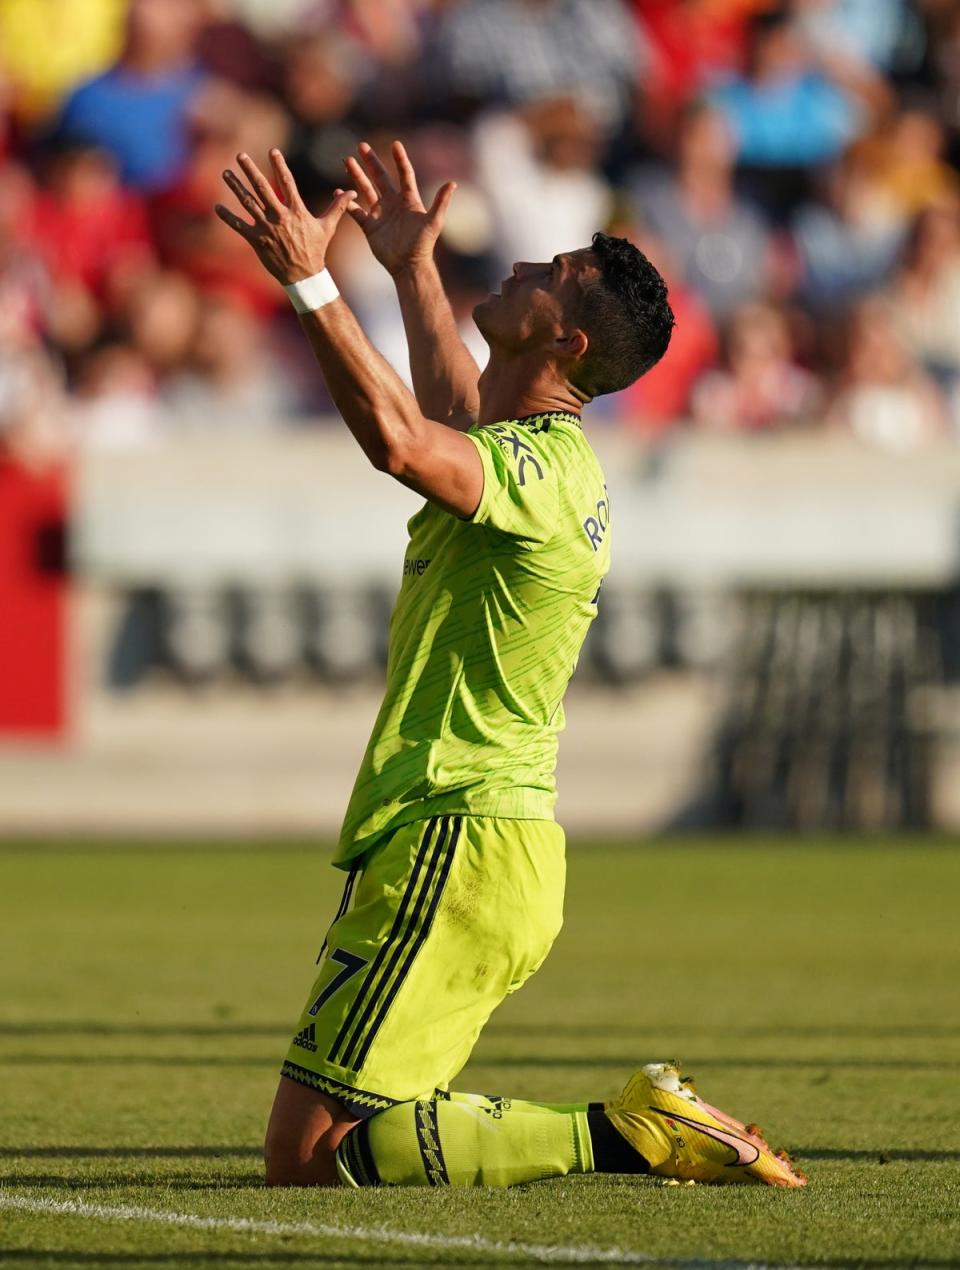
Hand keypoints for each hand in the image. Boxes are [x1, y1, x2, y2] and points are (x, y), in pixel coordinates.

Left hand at [215, 150, 355, 283]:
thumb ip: (338, 207)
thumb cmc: (316, 250)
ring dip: (235, 187)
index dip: (280, 165)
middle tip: (240, 155)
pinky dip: (228, 216)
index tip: (272, 151)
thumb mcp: (328, 227)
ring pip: (247, 203)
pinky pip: (239, 226)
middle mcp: (280, 217)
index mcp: (296, 211)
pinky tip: (217, 206)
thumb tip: (352, 192)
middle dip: (250, 170)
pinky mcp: (257, 241)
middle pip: (262, 188)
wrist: (304, 276)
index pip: (287, 182)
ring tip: (226, 173)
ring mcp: (267, 228)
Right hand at [345, 140, 454, 276]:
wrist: (408, 266)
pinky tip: (338, 192)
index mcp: (408, 200)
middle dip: (371, 162)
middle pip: (380, 177)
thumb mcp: (434, 222)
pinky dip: (347, 203)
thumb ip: (441, 202)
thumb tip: (452, 183)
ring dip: (356, 176)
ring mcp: (380, 214)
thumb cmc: (423, 245)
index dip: (400, 159)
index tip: (395, 144)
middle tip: (362, 145)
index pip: (404, 174)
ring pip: (365, 190)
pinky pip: (355, 211)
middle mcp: (393, 203)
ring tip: (347, 160)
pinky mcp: (370, 226)